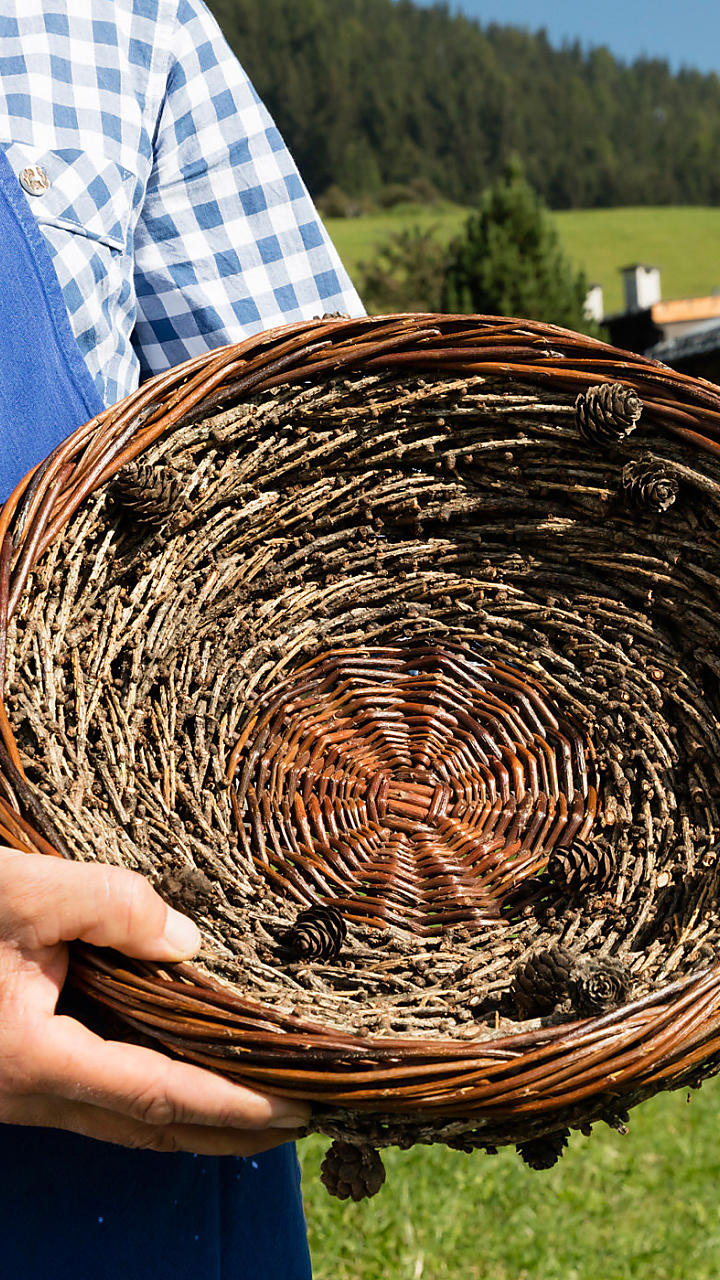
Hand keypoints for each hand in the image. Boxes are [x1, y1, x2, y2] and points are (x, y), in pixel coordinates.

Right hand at [0, 847, 308, 1154]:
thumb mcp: (21, 890)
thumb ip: (111, 905)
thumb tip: (187, 943)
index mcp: (32, 1059)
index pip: (160, 1095)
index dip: (235, 1106)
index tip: (298, 1108)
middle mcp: (23, 1094)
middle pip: (147, 1128)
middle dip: (227, 1130)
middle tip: (298, 1120)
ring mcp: (11, 1092)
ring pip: (116, 1118)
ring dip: (189, 1115)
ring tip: (252, 1098)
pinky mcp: (7, 1071)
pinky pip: (90, 1094)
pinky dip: (145, 1088)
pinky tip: (171, 1064)